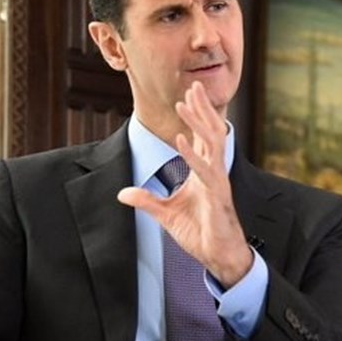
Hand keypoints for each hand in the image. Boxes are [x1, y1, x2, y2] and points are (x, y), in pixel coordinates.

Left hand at [117, 82, 251, 287]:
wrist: (218, 256)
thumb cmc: (200, 233)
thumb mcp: (166, 215)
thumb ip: (147, 201)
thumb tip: (123, 193)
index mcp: (205, 172)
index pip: (204, 137)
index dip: (197, 116)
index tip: (188, 95)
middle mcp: (214, 172)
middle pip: (212, 132)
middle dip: (202, 108)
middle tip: (195, 85)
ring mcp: (217, 182)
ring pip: (212, 144)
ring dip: (198, 122)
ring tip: (185, 103)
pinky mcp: (217, 196)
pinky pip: (206, 170)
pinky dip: (193, 154)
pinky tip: (182, 140)